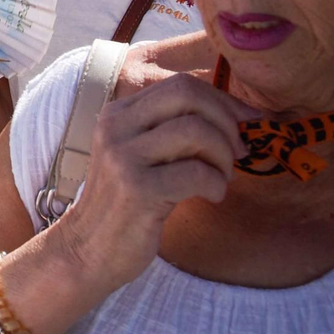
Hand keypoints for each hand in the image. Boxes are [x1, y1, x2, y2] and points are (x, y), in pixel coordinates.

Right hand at [55, 72, 254, 291]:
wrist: (88, 250)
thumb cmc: (128, 205)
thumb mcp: (143, 156)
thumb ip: (175, 132)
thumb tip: (241, 115)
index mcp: (118, 114)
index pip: (180, 84)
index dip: (222, 101)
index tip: (245, 126)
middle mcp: (116, 127)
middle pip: (187, 94)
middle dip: (226, 121)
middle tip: (238, 151)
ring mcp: (122, 156)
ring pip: (196, 130)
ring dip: (223, 156)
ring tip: (221, 178)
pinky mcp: (136, 189)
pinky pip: (197, 173)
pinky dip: (217, 184)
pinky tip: (212, 197)